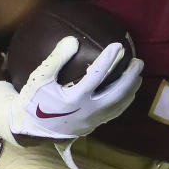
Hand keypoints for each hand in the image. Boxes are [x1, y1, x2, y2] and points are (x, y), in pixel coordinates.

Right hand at [0, 36, 142, 145]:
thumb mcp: (40, 79)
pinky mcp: (93, 125)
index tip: (118, 45)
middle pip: (116, 93)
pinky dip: (125, 101)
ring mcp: (92, 120)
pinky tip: (130, 91)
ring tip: (139, 74)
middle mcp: (87, 111)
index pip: (96, 76)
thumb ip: (55, 60)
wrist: (29, 128)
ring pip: (119, 105)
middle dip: (130, 77)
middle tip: (139, 61)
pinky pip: (115, 113)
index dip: (108, 59)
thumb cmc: (34, 101)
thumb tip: (72, 40)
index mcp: (73, 99)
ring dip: (131, 89)